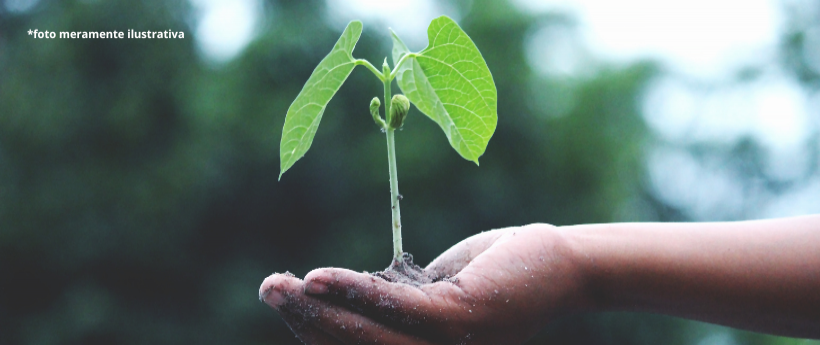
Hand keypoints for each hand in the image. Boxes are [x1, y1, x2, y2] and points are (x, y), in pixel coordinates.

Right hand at [260, 224, 589, 343]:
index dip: (315, 329)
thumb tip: (348, 294)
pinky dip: (354, 294)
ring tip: (279, 284)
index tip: (284, 299)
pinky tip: (319, 279)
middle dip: (305, 321)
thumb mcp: (436, 290)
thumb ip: (396, 301)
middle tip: (268, 288)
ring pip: (368, 335)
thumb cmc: (499, 274)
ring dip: (317, 310)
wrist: (562, 263)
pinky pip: (397, 309)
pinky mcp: (462, 319)